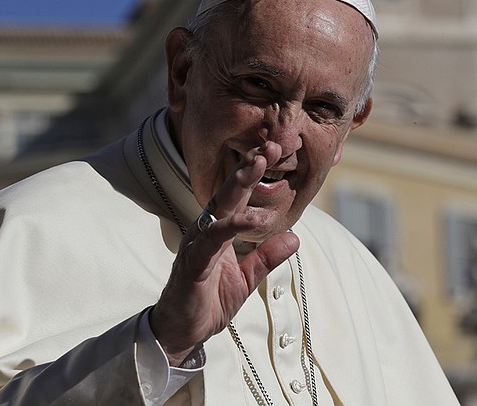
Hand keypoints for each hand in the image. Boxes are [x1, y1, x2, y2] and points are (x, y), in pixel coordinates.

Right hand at [149, 141, 300, 365]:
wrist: (182, 331)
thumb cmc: (209, 301)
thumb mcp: (247, 278)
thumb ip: (267, 257)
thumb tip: (295, 237)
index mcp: (219, 230)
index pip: (239, 196)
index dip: (255, 173)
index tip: (274, 151)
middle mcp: (206, 230)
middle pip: (229, 192)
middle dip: (249, 166)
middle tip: (270, 144)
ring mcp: (197, 244)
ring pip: (220, 207)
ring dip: (239, 184)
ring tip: (260, 165)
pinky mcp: (193, 263)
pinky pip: (213, 240)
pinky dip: (232, 226)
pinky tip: (252, 218)